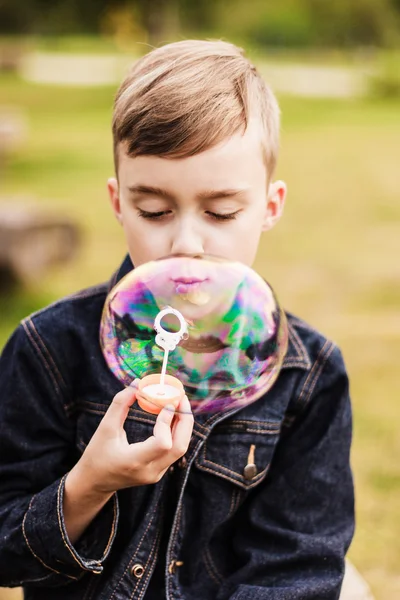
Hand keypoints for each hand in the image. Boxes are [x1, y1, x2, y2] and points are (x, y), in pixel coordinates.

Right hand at [74, 386, 193, 494]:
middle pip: (180, 446)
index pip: (163, 443)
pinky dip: (177, 433)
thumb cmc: (97, 454)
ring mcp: (156, 474)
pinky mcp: (159, 472)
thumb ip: (120, 404)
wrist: (94, 482)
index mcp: (135, 461)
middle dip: (185, 420)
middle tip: (181, 398)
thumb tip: (136, 383)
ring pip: (181, 449)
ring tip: (178, 404)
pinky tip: (172, 417)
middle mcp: (150, 471)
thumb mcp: (105, 428)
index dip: (167, 421)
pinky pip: (175, 451)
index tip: (166, 403)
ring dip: (183, 425)